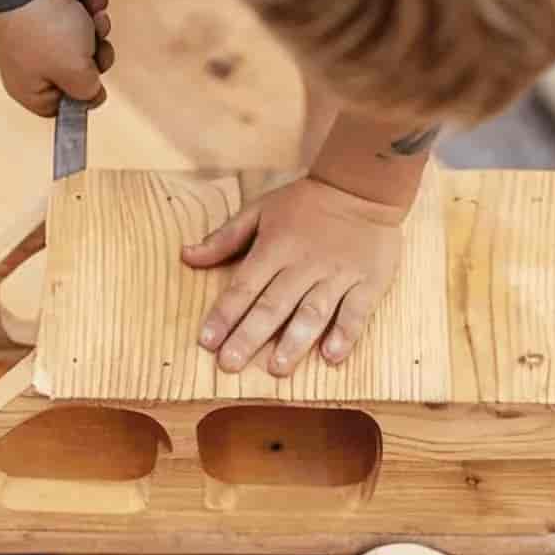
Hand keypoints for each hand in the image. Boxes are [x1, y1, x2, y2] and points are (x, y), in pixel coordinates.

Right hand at [0, 0, 111, 117]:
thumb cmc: (49, 29)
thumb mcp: (77, 74)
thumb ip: (89, 93)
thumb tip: (93, 95)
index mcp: (27, 88)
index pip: (60, 109)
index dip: (81, 99)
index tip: (94, 85)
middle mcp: (31, 64)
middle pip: (78, 75)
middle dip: (95, 57)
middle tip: (95, 46)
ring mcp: (40, 36)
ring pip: (84, 44)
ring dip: (96, 29)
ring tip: (92, 16)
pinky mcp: (52, 11)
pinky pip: (80, 17)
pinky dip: (89, 8)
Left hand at [182, 176, 408, 375]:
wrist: (363, 187)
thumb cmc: (306, 203)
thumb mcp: (260, 209)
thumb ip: (225, 238)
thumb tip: (186, 255)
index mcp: (275, 247)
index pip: (244, 286)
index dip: (224, 315)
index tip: (207, 342)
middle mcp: (304, 264)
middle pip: (274, 305)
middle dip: (250, 336)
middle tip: (230, 364)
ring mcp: (338, 275)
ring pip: (313, 311)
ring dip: (295, 341)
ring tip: (277, 368)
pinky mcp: (368, 282)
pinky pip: (356, 311)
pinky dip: (345, 334)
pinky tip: (331, 356)